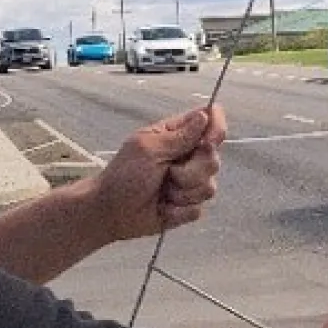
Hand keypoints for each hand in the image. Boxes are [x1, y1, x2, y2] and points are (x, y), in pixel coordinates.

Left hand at [91, 102, 226, 241]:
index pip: (209, 120)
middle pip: (214, 158)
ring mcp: (189, 182)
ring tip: (162, 192)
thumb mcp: (148, 149)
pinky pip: (199, 208)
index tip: (206, 143)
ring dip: (183, 192)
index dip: (216, 129)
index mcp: (176, 135)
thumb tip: (205, 115)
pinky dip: (179, 211)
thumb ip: (179, 136)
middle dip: (192, 170)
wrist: (111, 212)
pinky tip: (163, 208)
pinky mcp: (188, 206)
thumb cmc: (123, 175)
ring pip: (210, 186)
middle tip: (168, 173)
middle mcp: (188, 156)